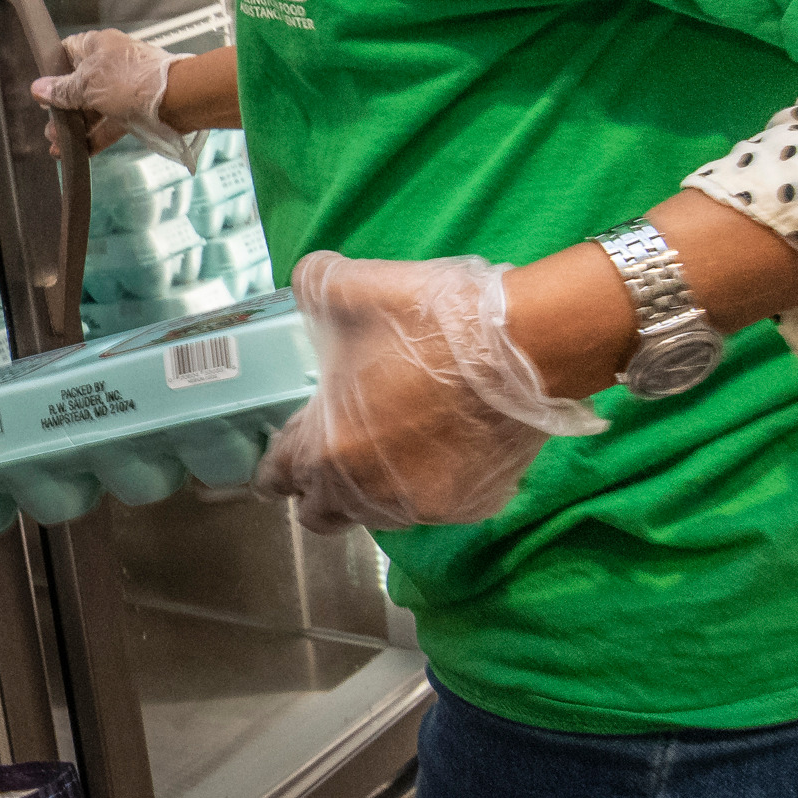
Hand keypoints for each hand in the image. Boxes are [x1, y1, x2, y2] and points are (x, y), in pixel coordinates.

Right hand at [30, 27, 184, 159]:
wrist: (176, 99)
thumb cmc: (129, 81)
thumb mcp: (87, 84)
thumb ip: (61, 90)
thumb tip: (38, 89)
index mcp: (97, 46)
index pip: (67, 52)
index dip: (51, 69)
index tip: (40, 90)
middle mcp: (109, 65)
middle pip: (78, 85)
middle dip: (61, 107)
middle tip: (48, 125)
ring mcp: (122, 88)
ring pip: (92, 108)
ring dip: (75, 126)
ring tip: (57, 145)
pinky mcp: (133, 110)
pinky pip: (108, 124)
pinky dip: (93, 138)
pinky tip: (77, 152)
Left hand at [257, 251, 608, 533]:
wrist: (522, 342)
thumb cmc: (426, 319)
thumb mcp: (342, 291)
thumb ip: (307, 293)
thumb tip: (304, 283)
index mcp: (327, 450)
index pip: (279, 477)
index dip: (276, 464)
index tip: (282, 454)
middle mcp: (369, 491)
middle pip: (323, 513)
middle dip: (318, 490)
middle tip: (328, 457)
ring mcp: (423, 505)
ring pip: (378, 514)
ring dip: (371, 488)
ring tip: (386, 446)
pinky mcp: (472, 505)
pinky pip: (436, 506)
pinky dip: (429, 483)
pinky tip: (440, 448)